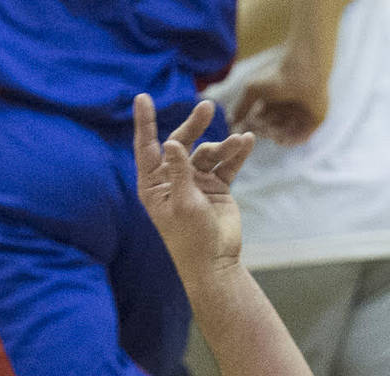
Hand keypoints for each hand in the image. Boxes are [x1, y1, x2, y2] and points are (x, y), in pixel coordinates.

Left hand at [132, 95, 256, 274]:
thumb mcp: (183, 203)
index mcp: (154, 184)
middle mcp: (173, 178)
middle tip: (207, 108)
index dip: (145, 122)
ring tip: (238, 140)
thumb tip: (171, 142)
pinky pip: (226, 164)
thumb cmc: (190, 238)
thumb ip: (178, 171)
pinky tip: (247, 141)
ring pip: (208, 153)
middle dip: (193, 125)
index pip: (147, 147)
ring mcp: (196, 181)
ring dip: (223, 145)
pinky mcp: (217, 187)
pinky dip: (236, 154)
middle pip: (181, 142)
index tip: (142, 98)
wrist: (215, 262)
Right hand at [232, 54, 328, 145]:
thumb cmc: (276, 76)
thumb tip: (231, 122)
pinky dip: (291, 140)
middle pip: (273, 129)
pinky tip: (281, 138)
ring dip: (276, 136)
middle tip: (261, 128)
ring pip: (286, 134)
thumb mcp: (252, 90)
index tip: (247, 129)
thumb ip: (241, 107)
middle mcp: (287, 109)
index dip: (254, 127)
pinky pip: (302, 137)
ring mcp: (301, 115)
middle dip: (265, 131)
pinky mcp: (315, 120)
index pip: (261, 121)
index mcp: (274, 102)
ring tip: (270, 132)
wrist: (302, 70)